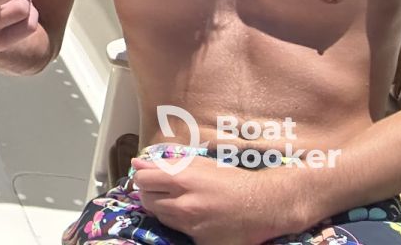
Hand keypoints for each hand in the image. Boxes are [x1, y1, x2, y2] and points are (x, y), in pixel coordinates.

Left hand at [131, 151, 303, 244]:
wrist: (262, 205)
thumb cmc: (230, 179)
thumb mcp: (198, 163)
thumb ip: (165, 164)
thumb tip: (137, 163)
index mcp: (181, 180)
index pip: (142, 181)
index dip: (143, 178)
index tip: (150, 178)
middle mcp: (183, 205)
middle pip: (147, 200)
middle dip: (152, 193)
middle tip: (166, 190)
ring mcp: (191, 227)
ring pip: (161, 217)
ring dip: (165, 209)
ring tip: (183, 202)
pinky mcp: (200, 242)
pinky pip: (179, 232)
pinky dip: (182, 224)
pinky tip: (196, 217)